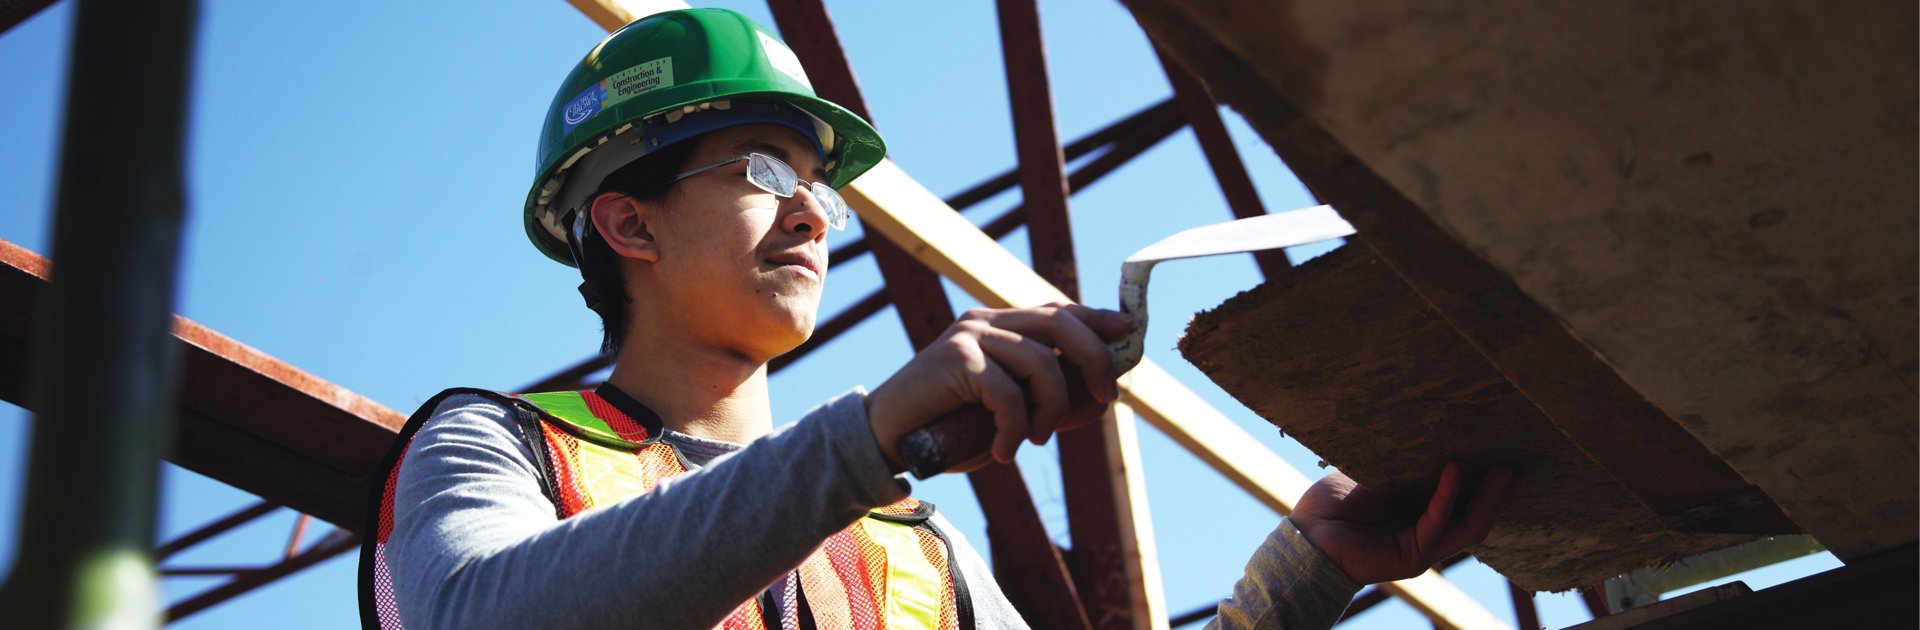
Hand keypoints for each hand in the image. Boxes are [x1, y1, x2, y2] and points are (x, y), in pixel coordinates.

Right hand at [864, 303, 1132, 471]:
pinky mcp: (955, 359)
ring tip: (1034, 439)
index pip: (1060, 311)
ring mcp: (970, 336)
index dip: (1099, 320)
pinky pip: (1009, 394)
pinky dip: (1014, 430)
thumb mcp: (1005, 408)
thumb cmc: (948, 425)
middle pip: (1062, 324)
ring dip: (1051, 411)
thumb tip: (1102, 397)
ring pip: (1042, 363)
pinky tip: (1001, 452)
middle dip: (1094, 360)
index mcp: (1000, 324)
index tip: (1130, 333)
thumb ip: (1045, 395)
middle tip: (1103, 400)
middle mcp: (987, 321)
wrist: (887, 437)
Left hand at [1289, 462, 1520, 584]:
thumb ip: (1399, 463)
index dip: (1488, 483)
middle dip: (1501, 493)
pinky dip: (1447, 496)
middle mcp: (1427, 536)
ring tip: (1504, 469)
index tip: (1505, 453)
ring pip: (1469, 526)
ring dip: (1488, 497)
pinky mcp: (1410, 556)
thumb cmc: (1331, 507)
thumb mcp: (1371, 476)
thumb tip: (1423, 427)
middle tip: (1520, 463)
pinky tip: (1455, 470)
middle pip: (1477, 516)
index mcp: (1420, 517)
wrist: (1303, 539)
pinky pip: (1436, 523)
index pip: (1465, 502)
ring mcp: (1422, 549)